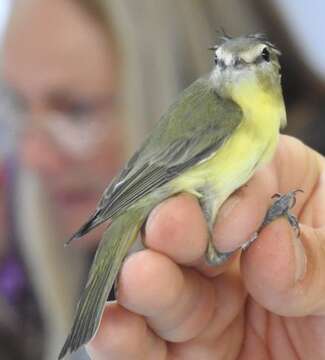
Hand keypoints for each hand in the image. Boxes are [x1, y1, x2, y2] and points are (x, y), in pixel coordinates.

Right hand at [86, 135, 324, 358]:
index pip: (247, 175)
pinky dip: (126, 336)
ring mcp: (205, 295)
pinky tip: (114, 328)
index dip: (234, 193)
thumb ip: (318, 258)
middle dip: (175, 226)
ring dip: (146, 279)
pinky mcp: (185, 345)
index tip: (233, 227)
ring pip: (161, 279)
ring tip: (139, 278)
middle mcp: (232, 245)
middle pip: (190, 224)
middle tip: (166, 228)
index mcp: (280, 203)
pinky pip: (147, 341)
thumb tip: (271, 243)